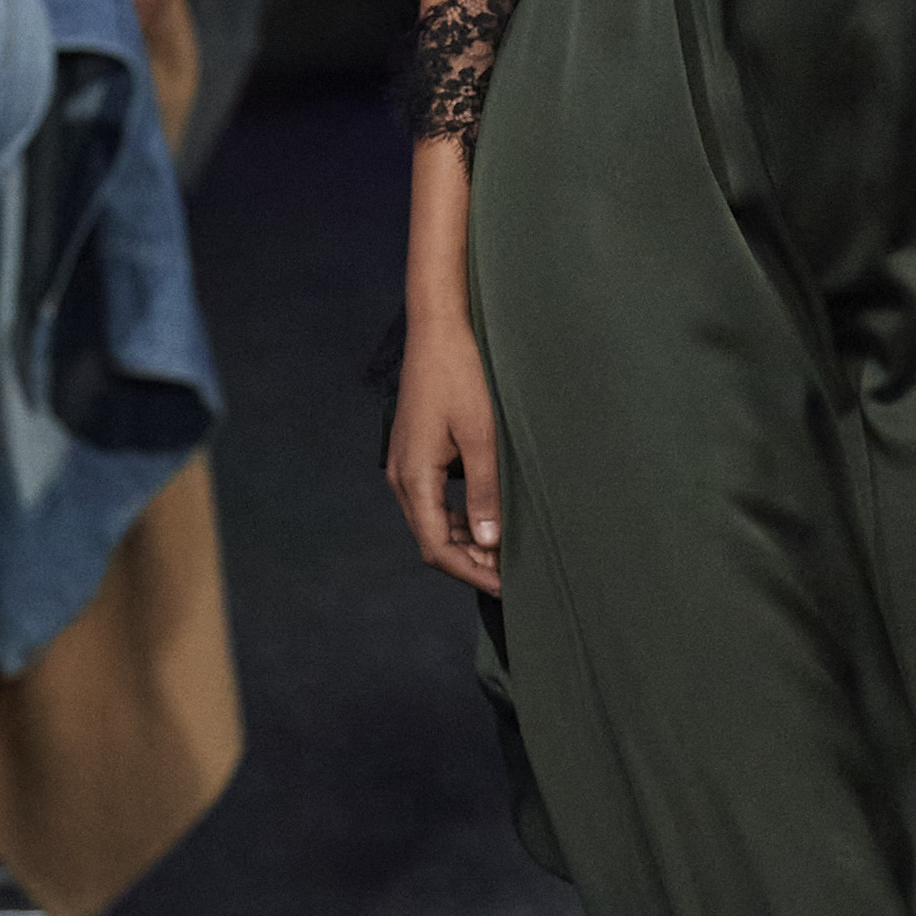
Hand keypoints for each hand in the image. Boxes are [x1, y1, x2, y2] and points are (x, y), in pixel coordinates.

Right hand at [386, 303, 503, 593]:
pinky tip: (486, 518)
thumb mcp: (482, 435)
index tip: (505, 586)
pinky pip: (433, 500)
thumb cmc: (462, 375)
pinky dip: (458, 517)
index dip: (470, 572)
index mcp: (414, 477)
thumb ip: (485, 490)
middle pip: (432, 539)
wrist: (439, 329)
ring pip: (431, 522)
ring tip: (504, 549)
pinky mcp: (416, 453)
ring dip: (464, 540)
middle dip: (470, 561)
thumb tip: (488, 541)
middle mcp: (402, 476)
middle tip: (512, 572)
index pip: (436, 547)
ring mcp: (406, 465)